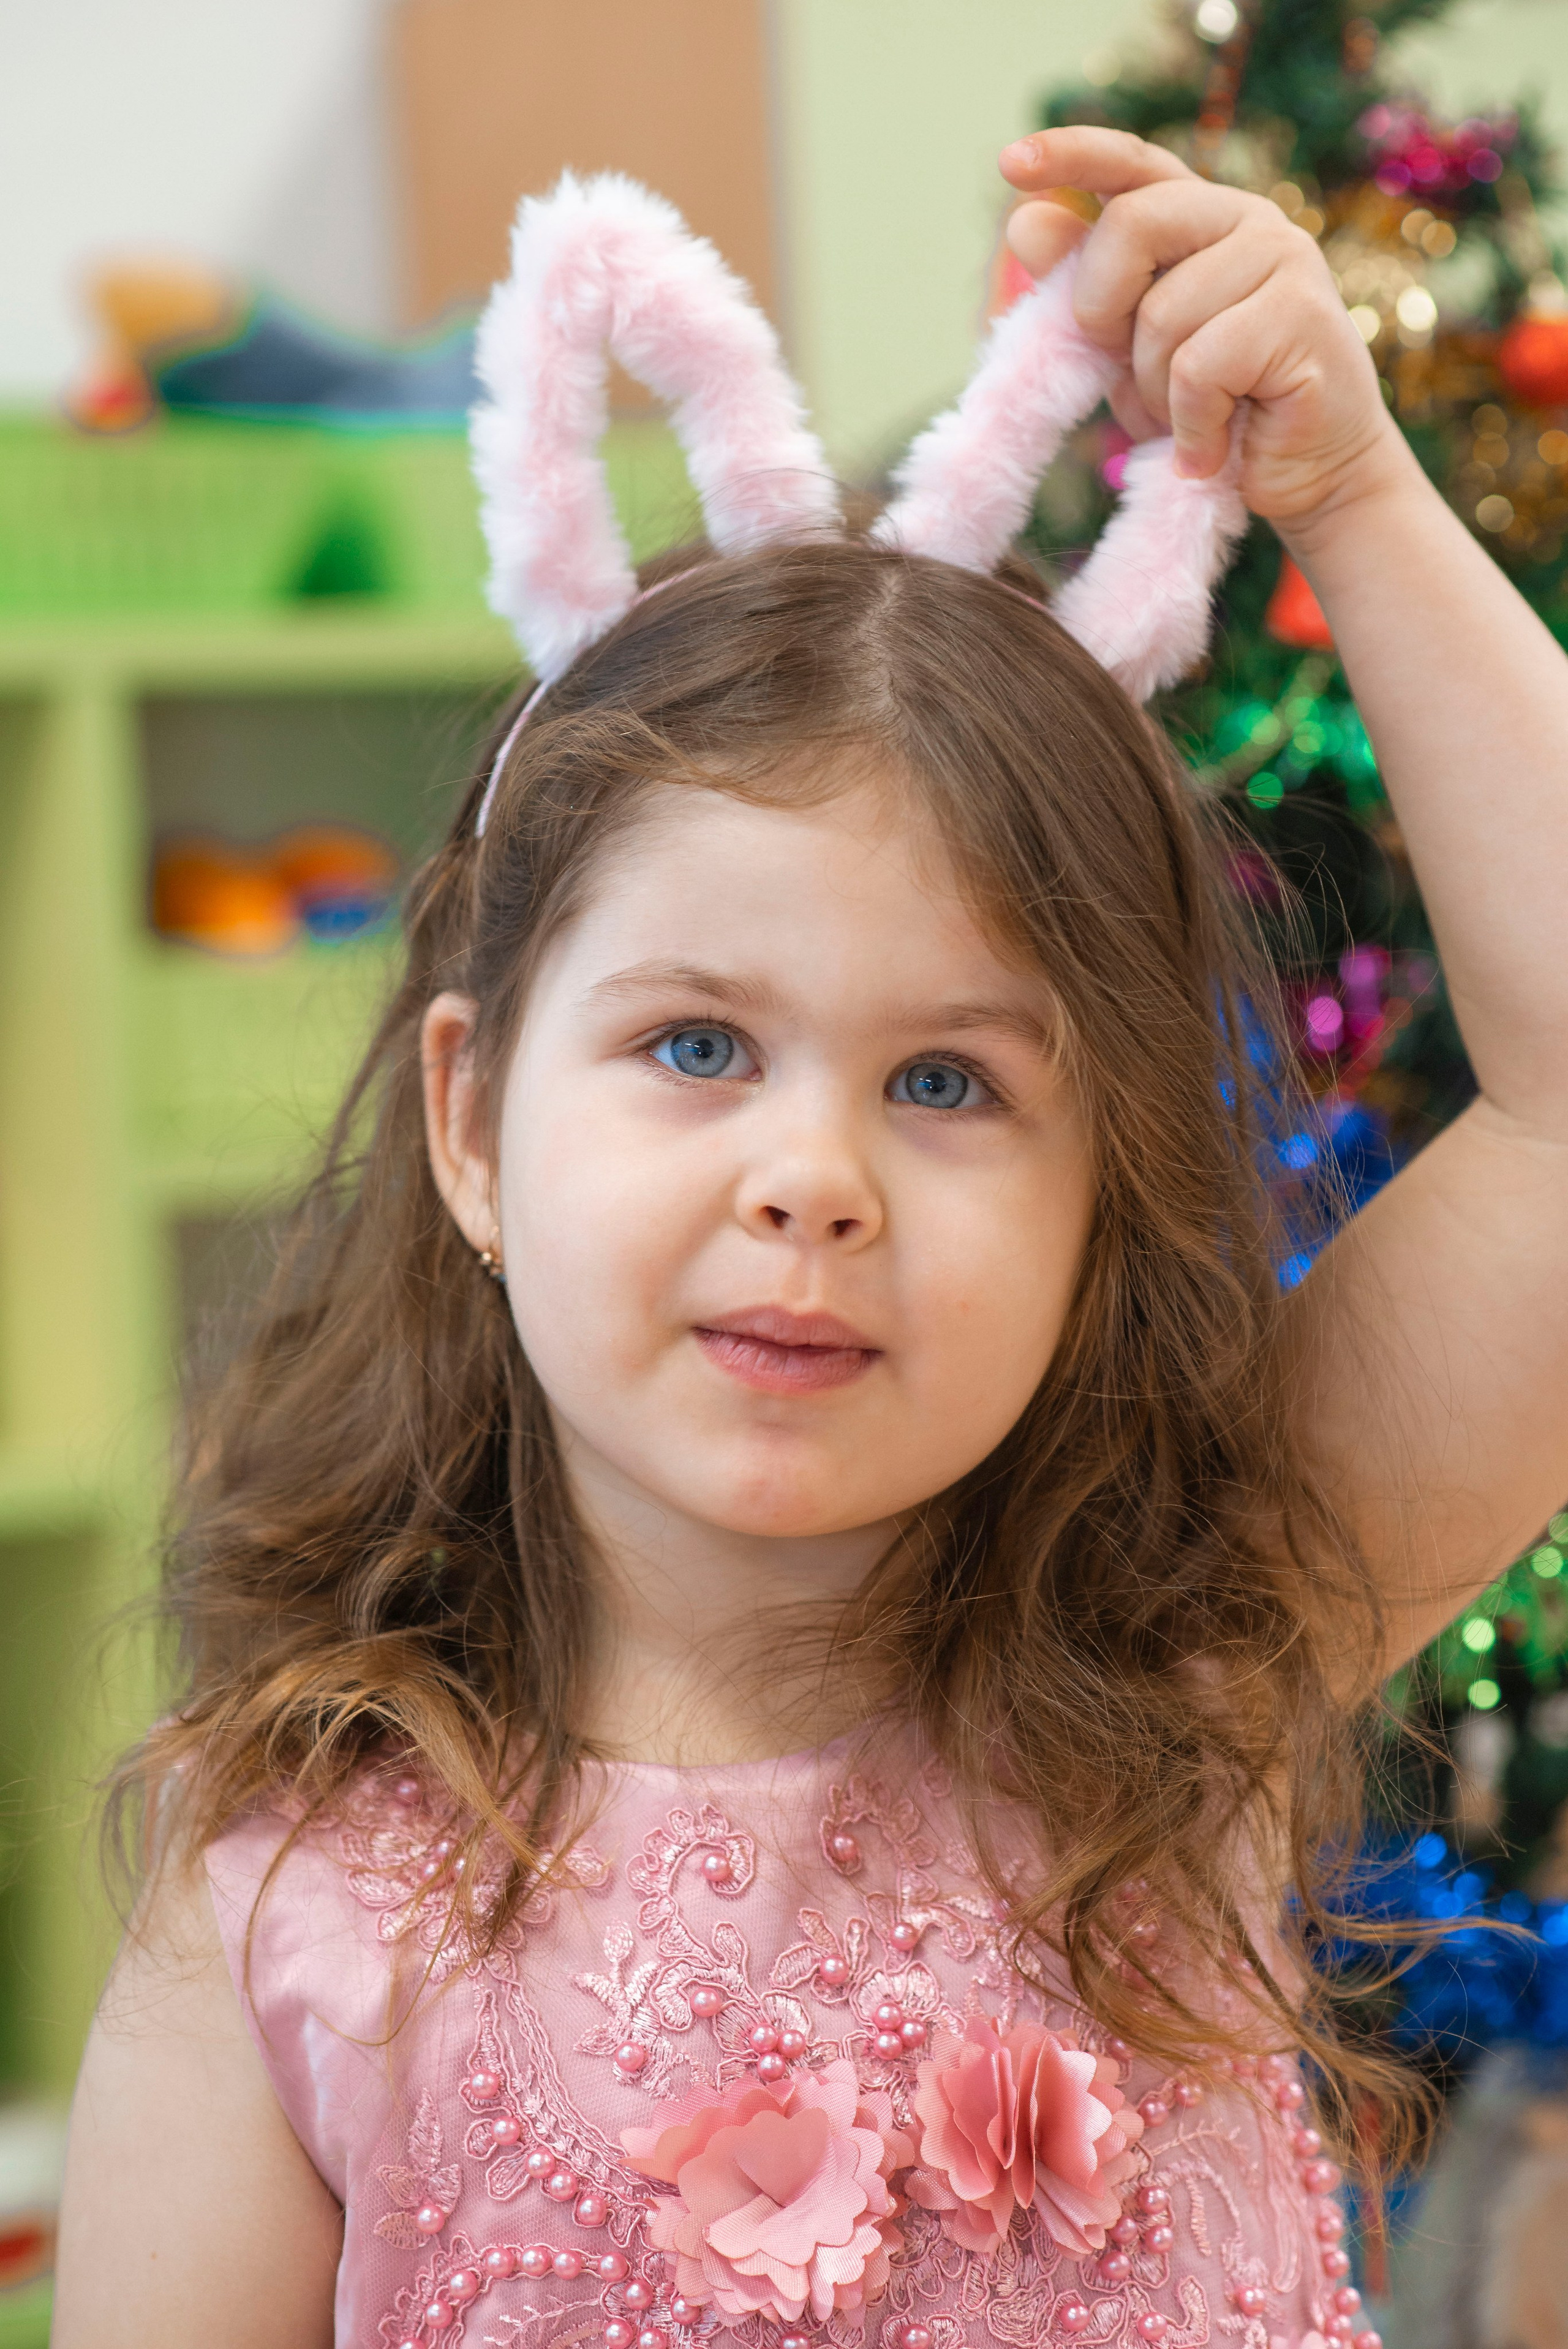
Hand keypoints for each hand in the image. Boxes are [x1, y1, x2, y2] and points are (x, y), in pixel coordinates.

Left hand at [999, 126, 1411, 527]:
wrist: (1308, 477)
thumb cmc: (1215, 413)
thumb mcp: (1130, 352)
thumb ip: (1085, 289)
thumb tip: (1023, 222)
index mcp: (1200, 216)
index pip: (1131, 163)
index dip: (1070, 155)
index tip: (1009, 163)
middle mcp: (1246, 220)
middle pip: (1131, 223)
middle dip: (1103, 311)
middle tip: (1128, 370)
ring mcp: (1283, 259)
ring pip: (1163, 312)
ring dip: (1157, 390)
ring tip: (1195, 422)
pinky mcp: (1303, 317)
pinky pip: (1200, 367)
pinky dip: (1191, 425)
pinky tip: (1212, 448)